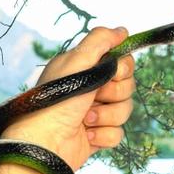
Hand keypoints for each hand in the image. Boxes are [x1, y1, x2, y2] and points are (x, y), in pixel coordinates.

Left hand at [0, 26, 135, 170]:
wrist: (45, 143)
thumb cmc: (56, 101)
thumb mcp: (76, 62)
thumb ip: (99, 40)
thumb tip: (122, 30)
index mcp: (85, 70)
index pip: (121, 63)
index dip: (121, 69)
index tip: (110, 73)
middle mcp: (91, 90)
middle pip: (127, 87)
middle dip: (113, 94)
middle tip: (92, 98)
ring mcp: (95, 114)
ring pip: (125, 111)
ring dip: (107, 116)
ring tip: (85, 120)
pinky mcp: (98, 136)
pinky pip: (118, 134)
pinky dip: (103, 135)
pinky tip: (87, 135)